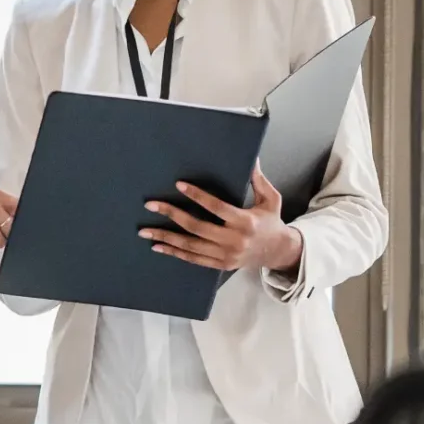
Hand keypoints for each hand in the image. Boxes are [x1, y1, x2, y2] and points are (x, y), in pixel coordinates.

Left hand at [139, 167, 302, 276]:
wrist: (278, 252)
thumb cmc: (271, 222)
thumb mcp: (271, 199)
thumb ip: (258, 180)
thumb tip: (252, 158)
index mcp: (245, 221)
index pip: (216, 207)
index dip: (197, 196)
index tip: (179, 185)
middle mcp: (233, 240)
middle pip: (197, 227)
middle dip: (172, 215)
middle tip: (151, 205)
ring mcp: (225, 255)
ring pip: (190, 246)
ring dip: (166, 237)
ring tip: (145, 231)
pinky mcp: (220, 265)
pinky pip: (193, 259)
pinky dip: (174, 253)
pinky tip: (158, 246)